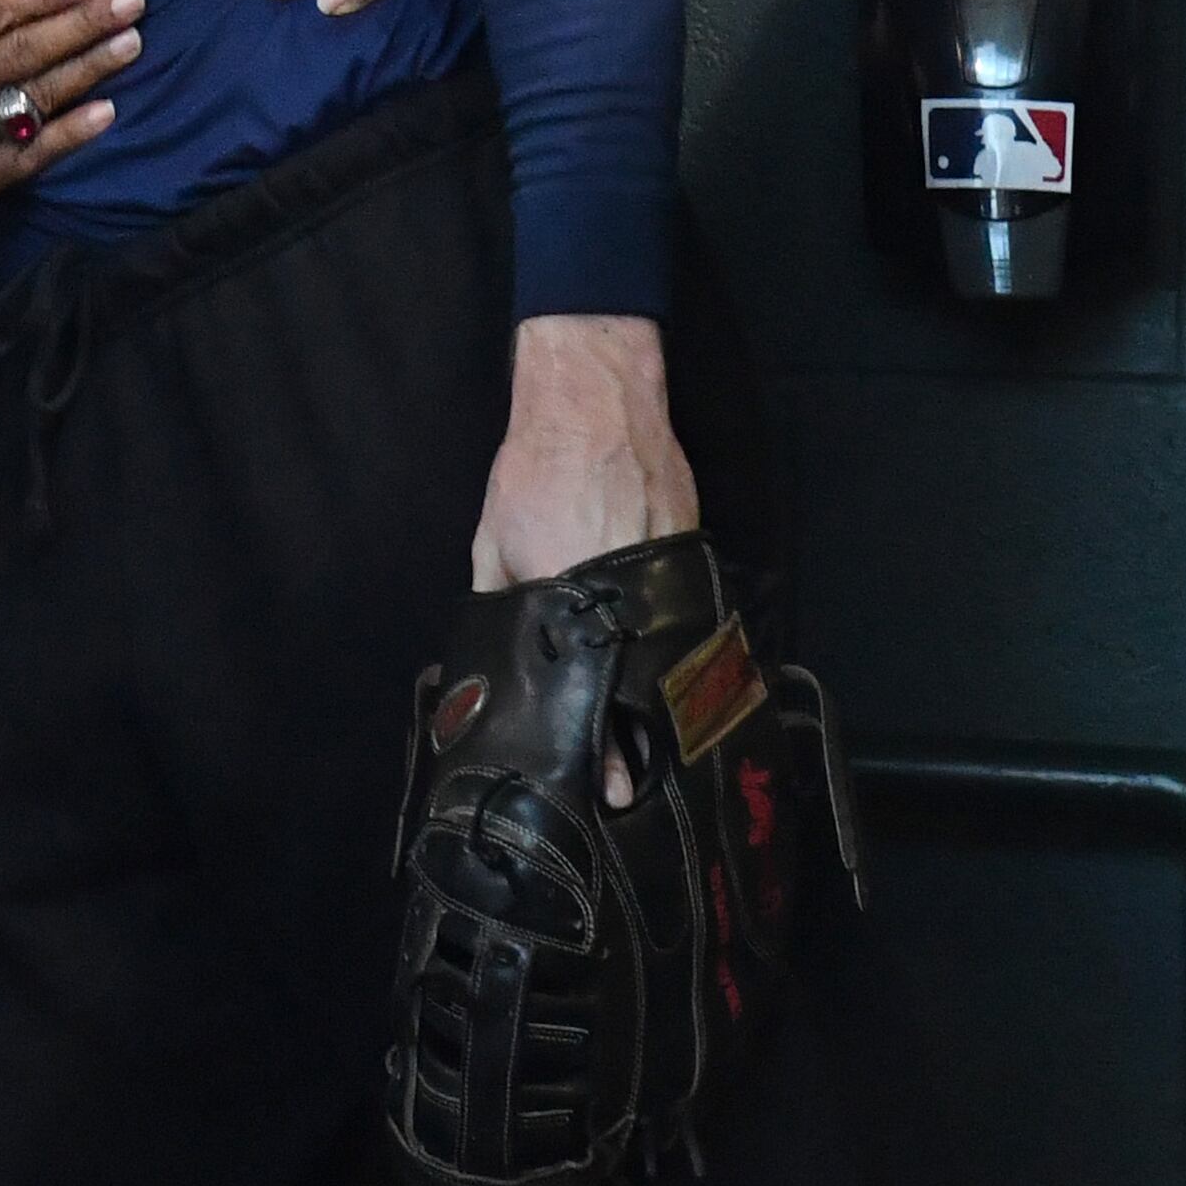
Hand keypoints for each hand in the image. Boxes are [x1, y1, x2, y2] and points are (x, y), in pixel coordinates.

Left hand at [473, 313, 700, 805]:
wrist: (594, 399)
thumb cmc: (532, 469)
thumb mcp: (495, 541)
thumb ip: (503, 599)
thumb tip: (501, 652)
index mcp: (573, 589)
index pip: (595, 686)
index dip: (609, 742)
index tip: (616, 786)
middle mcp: (629, 587)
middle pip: (643, 678)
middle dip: (639, 727)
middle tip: (638, 776)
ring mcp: (669, 567)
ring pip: (670, 648)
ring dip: (661, 687)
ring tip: (656, 731)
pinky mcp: (691, 548)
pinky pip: (685, 608)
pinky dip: (676, 636)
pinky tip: (669, 660)